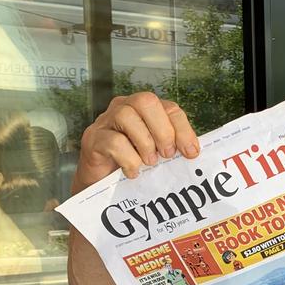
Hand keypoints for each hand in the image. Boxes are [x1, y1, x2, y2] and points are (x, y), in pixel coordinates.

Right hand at [74, 92, 198, 188]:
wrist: (100, 183)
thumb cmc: (130, 163)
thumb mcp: (155, 152)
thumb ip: (170, 145)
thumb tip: (192, 151)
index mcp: (144, 109)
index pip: (169, 107)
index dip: (183, 129)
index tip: (191, 152)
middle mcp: (124, 107)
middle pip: (146, 101)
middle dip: (163, 130)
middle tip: (167, 154)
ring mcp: (105, 121)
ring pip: (126, 115)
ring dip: (144, 142)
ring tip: (149, 163)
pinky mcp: (92, 139)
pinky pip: (112, 141)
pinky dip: (128, 158)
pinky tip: (133, 171)